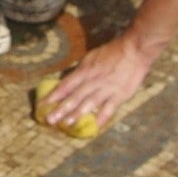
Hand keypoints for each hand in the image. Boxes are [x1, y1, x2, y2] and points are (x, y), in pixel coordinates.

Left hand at [33, 35, 157, 136]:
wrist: (135, 49)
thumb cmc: (112, 52)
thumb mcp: (91, 57)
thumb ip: (81, 71)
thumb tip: (69, 82)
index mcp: (85, 70)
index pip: (66, 85)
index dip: (53, 96)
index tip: (42, 105)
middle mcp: (93, 80)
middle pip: (74, 96)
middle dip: (61, 109)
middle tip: (49, 120)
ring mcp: (106, 88)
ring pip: (89, 103)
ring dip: (77, 114)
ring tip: (67, 124)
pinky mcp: (120, 94)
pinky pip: (109, 108)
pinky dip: (102, 118)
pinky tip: (95, 127)